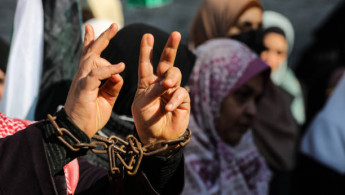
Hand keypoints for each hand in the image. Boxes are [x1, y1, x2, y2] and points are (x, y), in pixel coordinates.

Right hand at [64, 23, 124, 137]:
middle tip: (113, 24)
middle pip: (91, 51)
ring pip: (92, 57)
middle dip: (102, 37)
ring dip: (103, 43)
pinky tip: (120, 67)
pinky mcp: (83, 88)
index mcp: (88, 77)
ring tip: (114, 30)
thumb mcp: (106, 100)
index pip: (89, 56)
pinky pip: (97, 75)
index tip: (91, 28)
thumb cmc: (90, 116)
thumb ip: (112, 87)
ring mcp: (82, 80)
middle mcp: (83, 75)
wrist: (77, 132)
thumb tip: (119, 75)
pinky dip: (109, 70)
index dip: (91, 42)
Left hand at [132, 32, 190, 144]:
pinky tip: (168, 108)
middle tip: (175, 34)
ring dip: (171, 78)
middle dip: (171, 47)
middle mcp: (160, 83)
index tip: (147, 36)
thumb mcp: (142, 103)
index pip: (146, 63)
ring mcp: (172, 90)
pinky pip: (181, 93)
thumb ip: (153, 90)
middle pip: (166, 62)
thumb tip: (168, 82)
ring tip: (167, 86)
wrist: (156, 138)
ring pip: (175, 74)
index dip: (146, 50)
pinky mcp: (182, 99)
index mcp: (147, 82)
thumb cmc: (145, 119)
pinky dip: (174, 99)